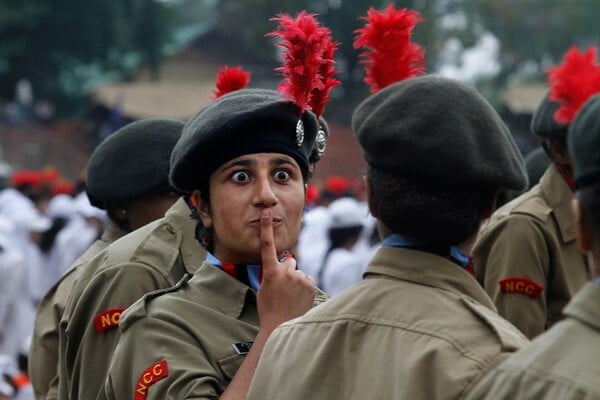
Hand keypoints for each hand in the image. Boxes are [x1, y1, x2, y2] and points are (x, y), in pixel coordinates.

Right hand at [257, 208, 314, 332]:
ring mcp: (299, 277)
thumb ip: (274, 274)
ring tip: (291, 297)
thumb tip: (284, 266)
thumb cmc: (269, 308)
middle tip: (283, 288)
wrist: (281, 326)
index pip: (267, 245)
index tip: (267, 212)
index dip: (266, 228)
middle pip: (290, 261)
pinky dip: (305, 287)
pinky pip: (307, 280)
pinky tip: (299, 299)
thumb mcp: (264, 289)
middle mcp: (285, 271)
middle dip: (288, 270)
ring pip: (299, 273)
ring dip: (297, 281)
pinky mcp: (310, 284)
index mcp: (270, 272)